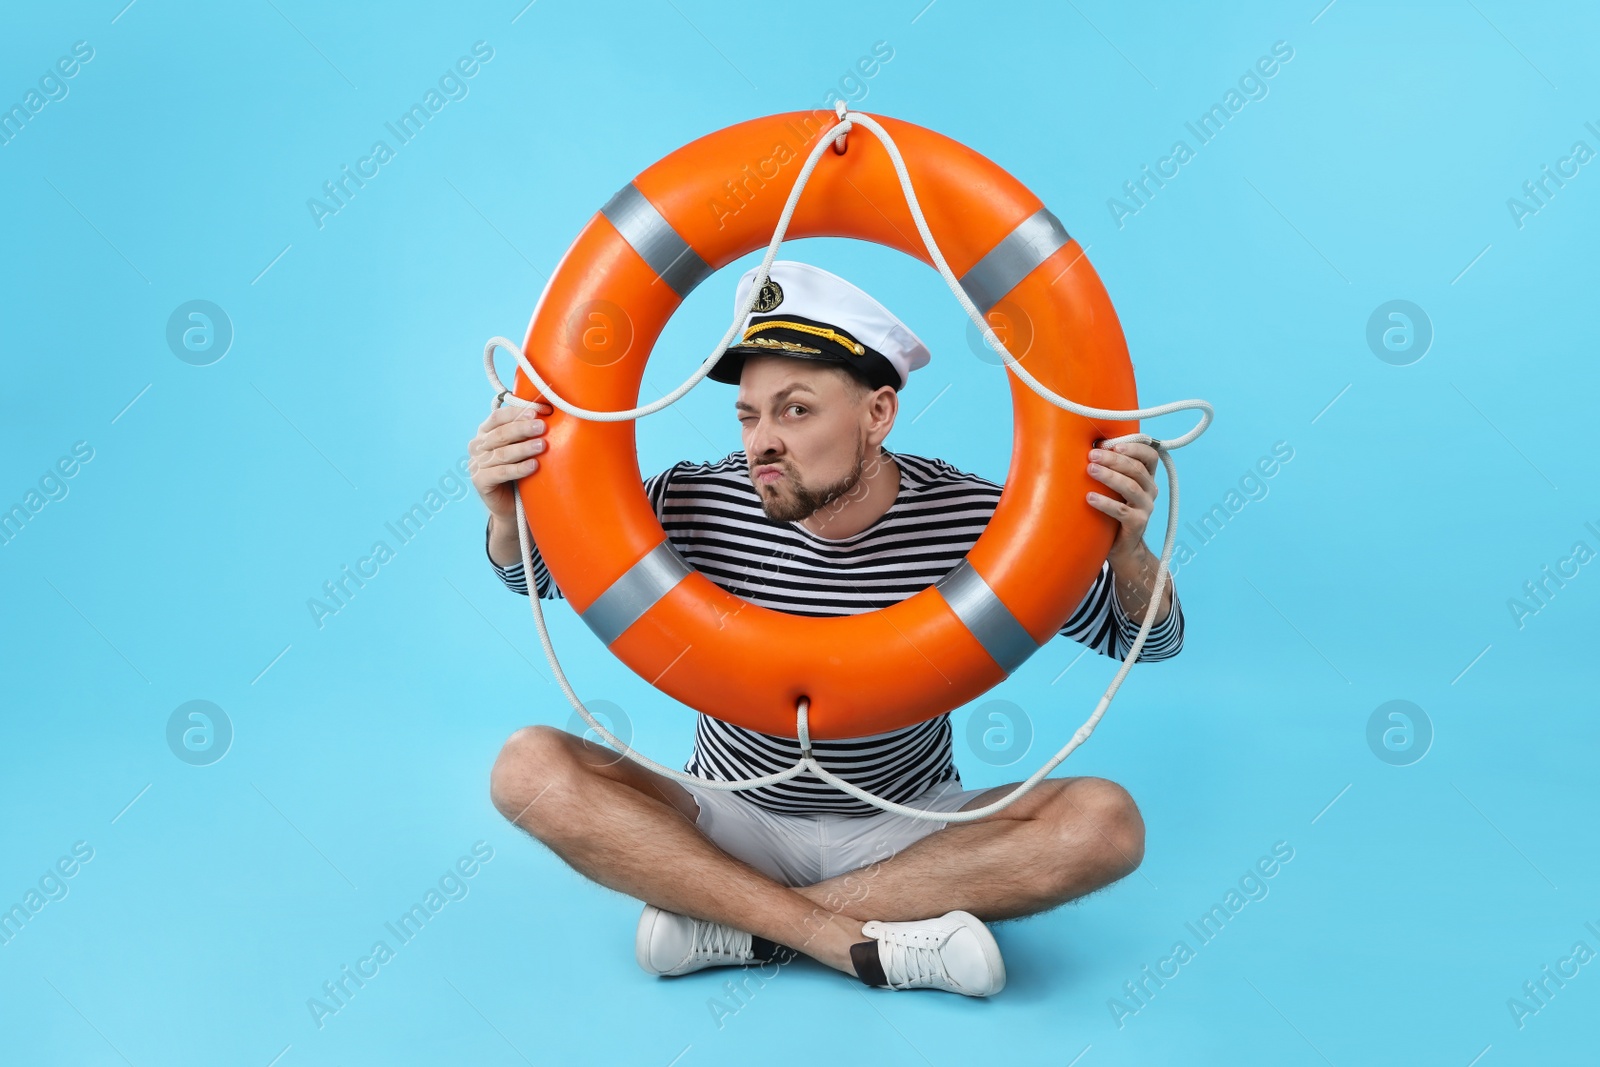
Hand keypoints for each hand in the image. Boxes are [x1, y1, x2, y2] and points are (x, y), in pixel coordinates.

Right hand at [469, 401, 552, 523]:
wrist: (510, 504)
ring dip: (524, 448)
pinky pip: (501, 473)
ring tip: (542, 445)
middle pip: (501, 434)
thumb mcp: (521, 446)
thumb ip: (526, 431)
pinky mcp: (480, 481)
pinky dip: (518, 469)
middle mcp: (478, 445)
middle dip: (523, 428)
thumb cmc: (518, 470)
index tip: (541, 411)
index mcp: (485, 431)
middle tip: (542, 426)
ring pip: (502, 453)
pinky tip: (533, 466)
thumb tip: (549, 412)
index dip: (519, 412)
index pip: (499, 416)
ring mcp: (476, 463)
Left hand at [1086, 439, 1159, 560]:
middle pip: (1136, 469)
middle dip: (1113, 459)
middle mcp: (1150, 490)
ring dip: (1109, 476)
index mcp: (1147, 477)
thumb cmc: (1114, 510)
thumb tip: (1085, 446)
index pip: (1150, 456)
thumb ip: (1110, 469)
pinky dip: (1105, 503)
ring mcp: (1146, 507)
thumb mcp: (1115, 487)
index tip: (1112, 444)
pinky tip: (1089, 498)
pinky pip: (1121, 510)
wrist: (1123, 545)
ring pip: (1130, 487)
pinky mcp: (1138, 523)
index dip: (1135, 447)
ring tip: (1090, 470)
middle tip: (1092, 455)